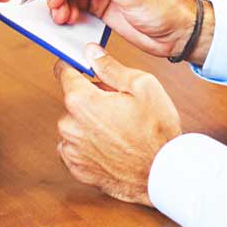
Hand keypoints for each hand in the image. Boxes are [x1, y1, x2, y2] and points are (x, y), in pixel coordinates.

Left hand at [54, 46, 181, 206]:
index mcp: (81, 101)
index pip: (63, 71)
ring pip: (75, 124)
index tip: (84, 67)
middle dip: (92, 98)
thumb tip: (91, 52)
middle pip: (73, 100)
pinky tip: (113, 145)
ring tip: (119, 128)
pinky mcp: (77, 168)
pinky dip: (90, 144)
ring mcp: (71, 149)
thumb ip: (110, 67)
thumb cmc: (156, 132)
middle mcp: (69, 125)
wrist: (163, 174)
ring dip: (90, 122)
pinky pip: (76, 147)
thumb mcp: (142, 86)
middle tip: (119, 105)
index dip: (76, 66)